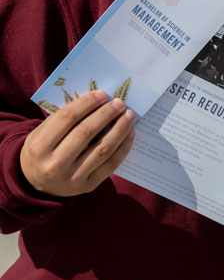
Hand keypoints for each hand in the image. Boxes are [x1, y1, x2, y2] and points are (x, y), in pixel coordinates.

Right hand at [20, 90, 136, 196]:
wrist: (37, 185)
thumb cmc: (43, 151)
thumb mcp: (41, 134)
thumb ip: (63, 119)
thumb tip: (96, 100)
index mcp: (39, 147)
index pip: (66, 119)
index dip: (86, 104)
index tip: (102, 94)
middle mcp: (54, 164)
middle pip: (86, 132)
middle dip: (106, 114)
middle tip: (120, 102)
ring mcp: (72, 177)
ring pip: (102, 148)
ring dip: (120, 129)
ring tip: (129, 115)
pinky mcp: (88, 185)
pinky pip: (111, 164)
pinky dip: (124, 147)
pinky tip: (130, 133)